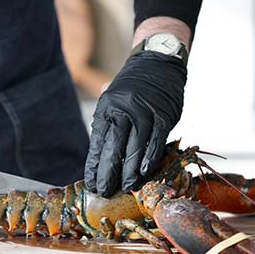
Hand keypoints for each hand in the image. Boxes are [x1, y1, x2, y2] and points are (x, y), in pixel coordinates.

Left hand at [84, 51, 186, 196]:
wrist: (157, 62)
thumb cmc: (132, 88)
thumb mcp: (112, 99)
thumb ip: (107, 124)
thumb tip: (99, 154)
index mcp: (107, 107)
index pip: (98, 141)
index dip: (94, 164)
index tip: (91, 182)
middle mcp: (124, 110)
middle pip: (114, 147)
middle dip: (108, 172)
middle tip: (104, 191)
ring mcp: (145, 113)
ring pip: (135, 147)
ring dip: (130, 171)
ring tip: (125, 188)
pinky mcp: (163, 116)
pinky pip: (156, 141)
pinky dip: (150, 158)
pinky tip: (145, 173)